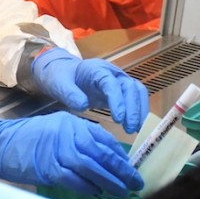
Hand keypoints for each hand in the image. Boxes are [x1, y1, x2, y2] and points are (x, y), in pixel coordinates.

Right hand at [0, 112, 143, 196]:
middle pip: (102, 153)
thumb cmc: (26, 139)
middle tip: (135, 182)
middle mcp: (67, 133)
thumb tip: (103, 158)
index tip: (130, 167)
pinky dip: (89, 188)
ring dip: (110, 182)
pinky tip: (98, 193)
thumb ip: (77, 139)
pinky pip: (76, 181)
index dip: (119, 155)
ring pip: (93, 168)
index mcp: (71, 123)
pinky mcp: (49, 168)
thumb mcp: (55, 129)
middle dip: (122, 170)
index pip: (103, 138)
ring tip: (123, 191)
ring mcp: (58, 150)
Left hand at [31, 48, 148, 133]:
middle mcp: (112, 73)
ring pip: (137, 92)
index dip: (117, 100)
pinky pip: (135, 98)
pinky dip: (139, 111)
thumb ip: (70, 93)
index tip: (118, 119)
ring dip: (139, 110)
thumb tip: (83, 105)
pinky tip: (136, 126)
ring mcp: (118, 81)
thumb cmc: (62, 77)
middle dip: (133, 108)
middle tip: (130, 128)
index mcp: (96, 69)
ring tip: (136, 129)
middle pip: (130, 87)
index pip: (112, 83)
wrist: (64, 73)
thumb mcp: (60, 84)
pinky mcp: (121, 91)